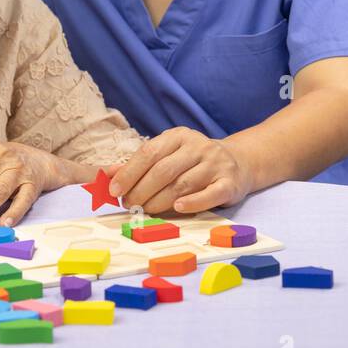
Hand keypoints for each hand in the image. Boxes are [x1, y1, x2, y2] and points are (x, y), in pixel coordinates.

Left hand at [107, 126, 254, 214]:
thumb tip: (108, 174)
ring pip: (182, 184)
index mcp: (178, 136)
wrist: (238, 162)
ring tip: (146, 211)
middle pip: (163, 170)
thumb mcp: (168, 155)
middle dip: (141, 190)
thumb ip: (139, 164)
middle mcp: (198, 146)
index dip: (129, 173)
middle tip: (129, 205)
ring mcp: (215, 163)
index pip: (149, 153)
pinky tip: (177, 208)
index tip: (114, 191)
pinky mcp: (229, 182)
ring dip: (159, 201)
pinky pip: (209, 194)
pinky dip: (192, 202)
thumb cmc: (193, 161)